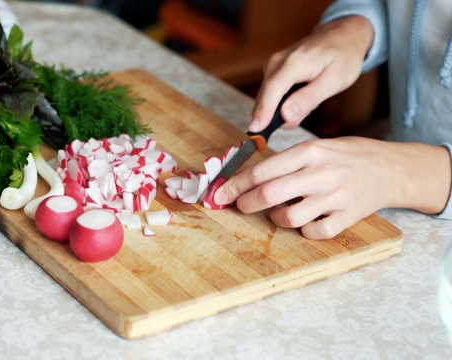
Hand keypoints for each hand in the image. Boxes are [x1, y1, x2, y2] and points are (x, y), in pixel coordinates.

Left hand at [214, 137, 450, 238]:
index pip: (262, 170)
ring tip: (278, 213)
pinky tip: (304, 223)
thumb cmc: (346, 156)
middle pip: (269, 194)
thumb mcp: (317, 147)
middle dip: (245, 204)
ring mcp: (336, 197)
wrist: (390, 168)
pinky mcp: (348, 217)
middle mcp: (321, 173)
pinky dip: (303, 231)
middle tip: (238, 207)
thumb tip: (245, 179)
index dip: (235, 185)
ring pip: (290, 217)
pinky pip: (315, 233)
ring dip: (276, 219)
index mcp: (310, 151)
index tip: (219, 194)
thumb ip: (285, 162)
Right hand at [249, 16, 373, 132]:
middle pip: (266, 96)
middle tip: (300, 118)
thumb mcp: (335, 80)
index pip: (273, 89)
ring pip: (269, 97)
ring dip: (283, 109)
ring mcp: (273, 65)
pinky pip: (272, 93)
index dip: (263, 111)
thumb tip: (285, 114)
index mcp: (295, 62)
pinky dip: (284, 102)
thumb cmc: (343, 56)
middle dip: (275, 117)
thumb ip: (309, 99)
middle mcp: (277, 62)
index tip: (255, 129)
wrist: (342, 34)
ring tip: (311, 99)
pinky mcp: (273, 70)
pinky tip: (303, 96)